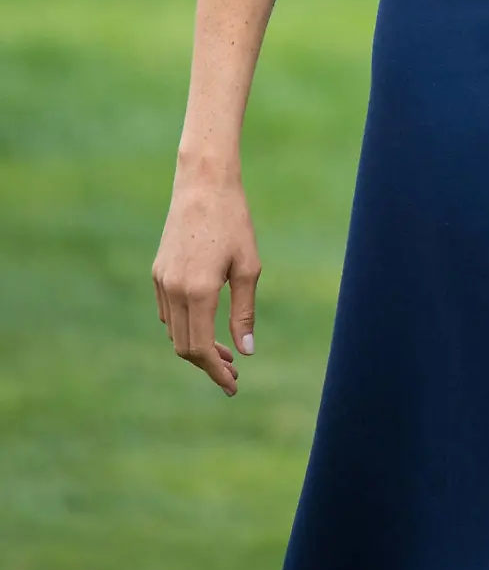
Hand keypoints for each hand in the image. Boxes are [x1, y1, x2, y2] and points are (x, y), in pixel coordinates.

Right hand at [152, 168, 260, 395]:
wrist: (203, 184)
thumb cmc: (234, 222)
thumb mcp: (248, 267)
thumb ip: (245, 312)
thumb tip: (247, 351)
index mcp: (198, 291)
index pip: (199, 349)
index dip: (215, 372)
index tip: (233, 385)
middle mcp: (173, 290)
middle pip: (183, 345)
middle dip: (207, 364)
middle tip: (233, 372)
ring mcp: (162, 281)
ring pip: (173, 330)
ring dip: (195, 346)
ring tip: (225, 351)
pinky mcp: (158, 271)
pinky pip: (167, 311)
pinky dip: (184, 325)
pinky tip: (205, 323)